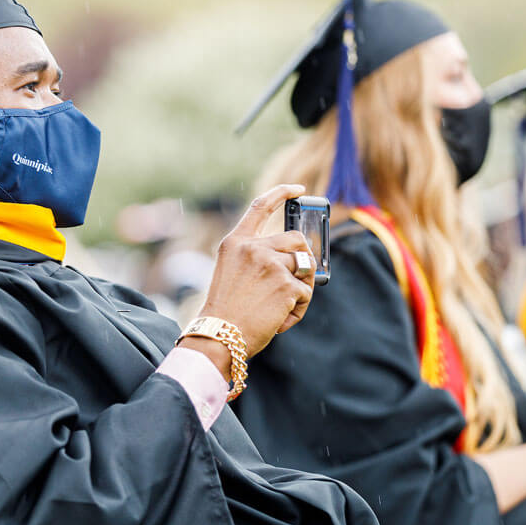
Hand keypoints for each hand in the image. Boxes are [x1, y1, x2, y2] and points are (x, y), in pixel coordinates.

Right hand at [195, 184, 313, 356]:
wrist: (220, 335)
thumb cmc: (226, 311)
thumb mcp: (232, 272)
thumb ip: (257, 257)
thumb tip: (298, 257)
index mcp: (235, 242)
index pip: (260, 206)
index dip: (282, 193)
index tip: (298, 189)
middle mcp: (253, 247)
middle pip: (296, 239)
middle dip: (303, 258)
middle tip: (297, 279)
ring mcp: (271, 264)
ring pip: (305, 266)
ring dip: (302, 286)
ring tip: (284, 305)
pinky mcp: (287, 284)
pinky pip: (306, 293)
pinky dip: (298, 309)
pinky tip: (279, 319)